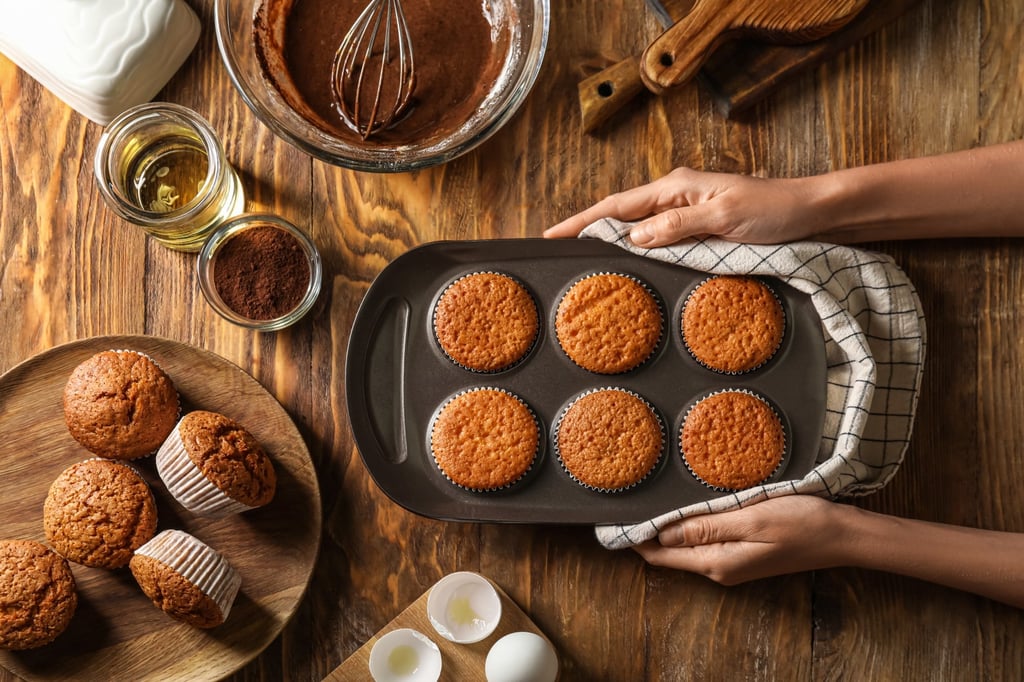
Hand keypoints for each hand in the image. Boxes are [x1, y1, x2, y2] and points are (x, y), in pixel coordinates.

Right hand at [544, 167, 824, 247]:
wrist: (810, 212)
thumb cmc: (773, 211)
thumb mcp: (724, 218)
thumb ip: (678, 227)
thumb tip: (635, 238)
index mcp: (677, 187)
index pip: (617, 206)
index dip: (582, 221)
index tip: (552, 235)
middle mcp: (677, 195)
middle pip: (621, 215)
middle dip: (589, 231)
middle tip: (559, 254)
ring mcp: (687, 211)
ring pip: (639, 228)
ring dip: (612, 243)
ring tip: (584, 262)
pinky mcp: (699, 227)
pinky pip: (659, 239)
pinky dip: (640, 251)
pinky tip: (632, 265)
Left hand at [633, 496, 846, 584]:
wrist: (842, 534)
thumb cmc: (800, 522)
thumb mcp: (750, 519)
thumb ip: (706, 526)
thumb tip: (663, 534)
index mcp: (718, 563)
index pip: (661, 557)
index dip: (635, 540)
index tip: (614, 518)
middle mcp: (720, 568)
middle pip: (671, 552)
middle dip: (649, 530)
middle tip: (629, 498)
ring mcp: (732, 561)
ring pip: (688, 544)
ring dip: (671, 525)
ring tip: (651, 496)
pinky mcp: (743, 551)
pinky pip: (707, 538)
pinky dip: (692, 523)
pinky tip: (689, 503)